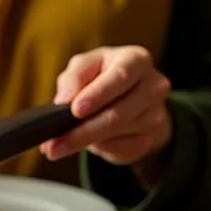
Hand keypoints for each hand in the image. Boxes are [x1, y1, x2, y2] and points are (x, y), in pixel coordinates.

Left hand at [40, 46, 171, 171]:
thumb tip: (63, 101)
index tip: (75, 111)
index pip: (119, 77)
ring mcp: (156, 114)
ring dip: (86, 142)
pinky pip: (123, 149)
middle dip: (83, 130)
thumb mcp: (84, 66)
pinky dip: (101, 148)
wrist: (129, 93)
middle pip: (118, 113)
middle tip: (55, 144)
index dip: (97, 95)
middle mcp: (153, 86)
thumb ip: (73, 78)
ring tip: (60, 145)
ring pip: (117, 134)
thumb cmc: (101, 74)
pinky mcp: (151, 138)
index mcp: (137, 60)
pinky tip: (88, 143)